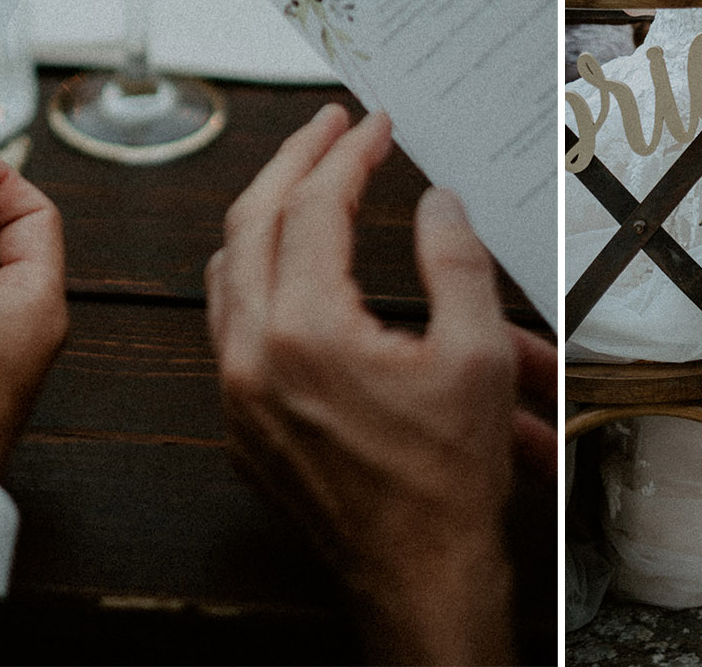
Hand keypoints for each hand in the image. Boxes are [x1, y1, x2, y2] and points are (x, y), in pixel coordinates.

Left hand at [205, 105, 554, 664]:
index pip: (315, 208)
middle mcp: (254, 356)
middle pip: (251, 221)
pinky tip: (287, 263)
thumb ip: (455, 261)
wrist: (420, 575)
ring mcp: (237, 393)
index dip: (347, 155)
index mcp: (309, 332)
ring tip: (301, 177)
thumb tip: (438, 202)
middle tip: (329, 127)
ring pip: (224, 271)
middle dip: (292, 162)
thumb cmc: (449, 479)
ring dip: (262, 213)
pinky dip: (254, 275)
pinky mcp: (240, 421)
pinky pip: (226, 325)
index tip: (374, 128)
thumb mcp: (478, 355)